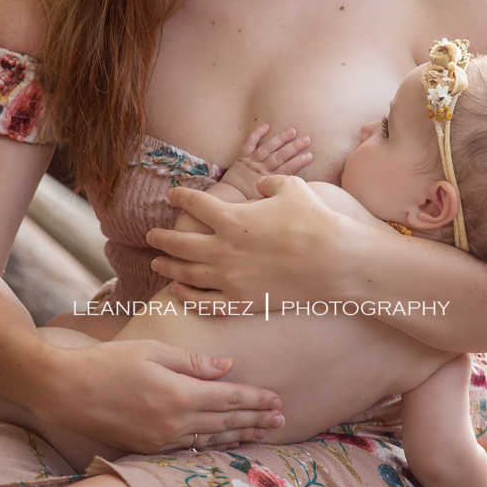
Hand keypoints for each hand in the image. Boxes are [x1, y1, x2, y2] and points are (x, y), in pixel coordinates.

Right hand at [38, 337, 284, 453]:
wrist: (65, 391)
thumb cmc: (107, 362)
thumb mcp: (152, 351)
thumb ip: (193, 362)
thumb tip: (227, 367)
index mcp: (179, 395)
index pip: (229, 398)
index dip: (255, 400)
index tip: (277, 400)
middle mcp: (174, 423)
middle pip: (226, 421)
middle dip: (255, 419)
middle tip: (281, 419)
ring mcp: (160, 440)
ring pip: (211, 439)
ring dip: (239, 435)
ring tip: (262, 433)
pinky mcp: (148, 448)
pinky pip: (190, 448)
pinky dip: (212, 444)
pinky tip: (224, 442)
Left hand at [146, 174, 338, 306]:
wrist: (335, 261)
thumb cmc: (315, 220)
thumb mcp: (290, 188)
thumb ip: (268, 183)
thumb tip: (259, 184)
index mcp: (232, 219)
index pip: (195, 204)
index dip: (181, 196)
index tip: (173, 194)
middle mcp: (224, 249)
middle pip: (180, 243)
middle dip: (162, 238)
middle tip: (151, 235)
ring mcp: (230, 278)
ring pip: (186, 274)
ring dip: (168, 267)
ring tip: (157, 263)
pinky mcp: (242, 301)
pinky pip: (204, 303)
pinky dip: (187, 297)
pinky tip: (178, 291)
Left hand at [220, 123, 311, 199]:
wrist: (229, 199)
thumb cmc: (249, 202)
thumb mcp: (266, 202)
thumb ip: (280, 194)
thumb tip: (297, 193)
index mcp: (269, 181)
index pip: (287, 169)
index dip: (299, 162)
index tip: (310, 155)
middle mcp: (262, 169)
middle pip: (280, 156)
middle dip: (294, 147)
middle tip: (307, 139)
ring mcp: (252, 162)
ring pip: (268, 148)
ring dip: (281, 138)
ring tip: (292, 131)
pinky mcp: (243, 157)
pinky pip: (249, 143)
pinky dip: (257, 134)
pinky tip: (266, 126)